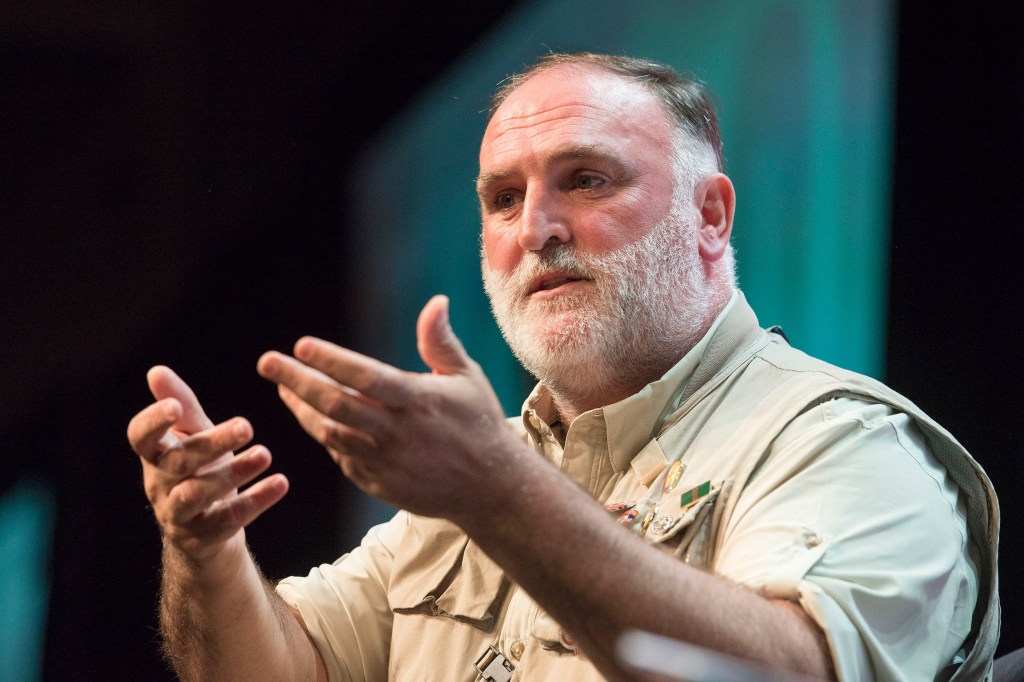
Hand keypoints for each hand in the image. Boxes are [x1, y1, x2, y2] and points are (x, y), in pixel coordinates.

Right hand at [127, 366, 288, 561]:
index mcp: (155, 455)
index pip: (140, 436)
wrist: (208, 532)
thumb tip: (156, 371)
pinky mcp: (202, 537)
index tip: (175, 406)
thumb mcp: (193, 436)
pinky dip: (255, 501)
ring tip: (266, 454)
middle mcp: (159, 485)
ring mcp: (178, 514)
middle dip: (212, 442)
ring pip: (197, 494)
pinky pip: (227, 520)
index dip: (153, 421)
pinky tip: (280, 483)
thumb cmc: (200, 470)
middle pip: (179, 462)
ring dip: (233, 473)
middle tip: (247, 426)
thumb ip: (181, 406)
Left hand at [257, 295, 519, 520]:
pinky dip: (325, 436)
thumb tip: (436, 301)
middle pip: (334, 405)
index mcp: (419, 401)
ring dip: (302, 409)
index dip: (330, 360)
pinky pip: (342, 456)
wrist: (491, 487)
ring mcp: (385, 462)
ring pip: (329, 433)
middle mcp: (398, 432)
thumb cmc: (480, 423)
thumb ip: (441, 341)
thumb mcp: (467, 377)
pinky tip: (315, 418)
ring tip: (284, 389)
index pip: (365, 376)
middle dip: (296, 381)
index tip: (300, 345)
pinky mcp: (379, 484)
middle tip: (267, 362)